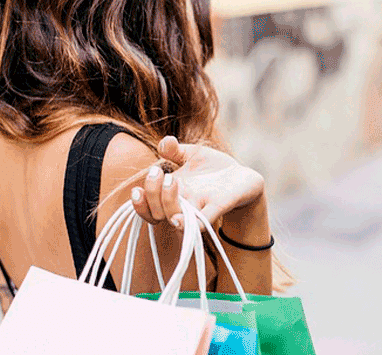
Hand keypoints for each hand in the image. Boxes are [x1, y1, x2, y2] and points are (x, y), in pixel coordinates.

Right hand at [130, 136, 265, 230]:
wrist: (244, 178)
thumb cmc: (214, 169)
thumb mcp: (193, 155)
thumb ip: (175, 150)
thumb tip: (164, 142)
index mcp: (172, 193)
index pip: (148, 206)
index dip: (138, 203)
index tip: (137, 189)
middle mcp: (183, 204)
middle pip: (156, 212)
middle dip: (152, 193)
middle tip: (159, 172)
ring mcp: (199, 207)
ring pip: (174, 217)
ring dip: (167, 202)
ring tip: (171, 180)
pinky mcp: (218, 208)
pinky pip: (202, 222)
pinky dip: (190, 223)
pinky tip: (179, 221)